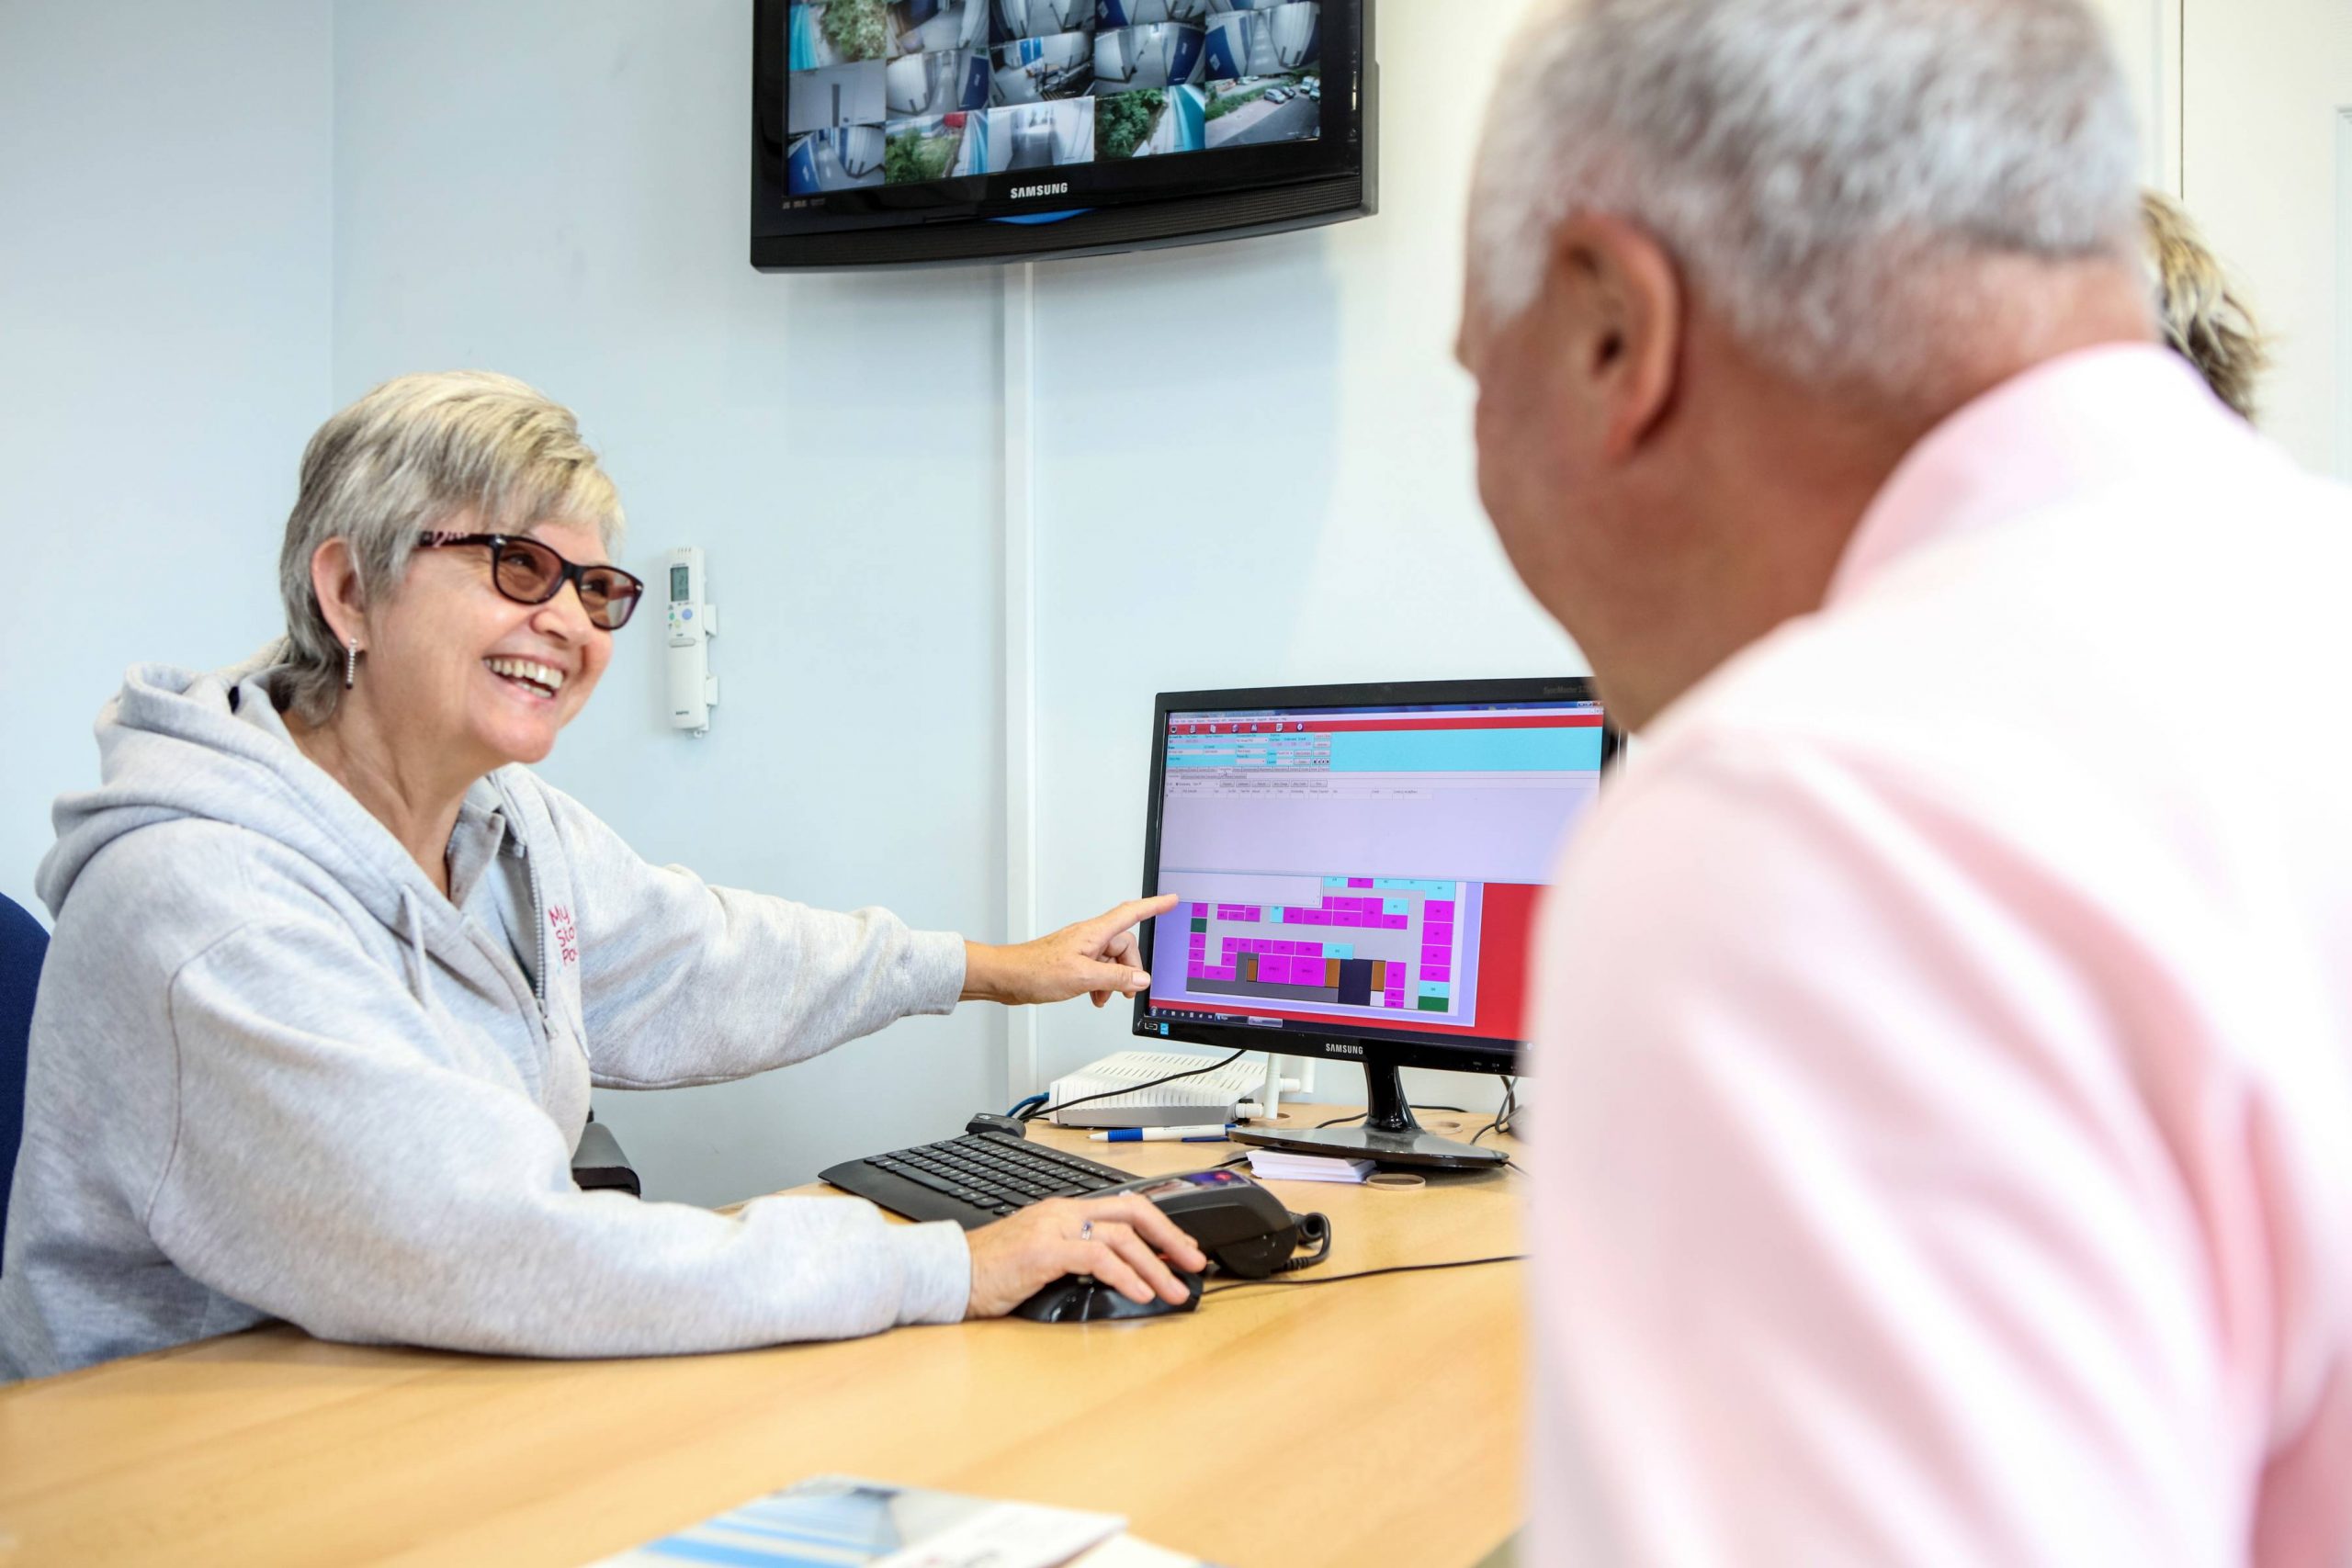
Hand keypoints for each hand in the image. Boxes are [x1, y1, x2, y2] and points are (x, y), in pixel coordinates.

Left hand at [962, 895, 1180, 1006]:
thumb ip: (1115, 977)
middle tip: (1129, 989)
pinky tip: (1094, 996)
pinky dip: (1101, 983)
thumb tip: (1141, 979)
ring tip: (1106, 996)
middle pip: (1125, 945)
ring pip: (1111, 960)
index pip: (1131, 913)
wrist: (1007, 977)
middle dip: (1131, 968)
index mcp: (1094, 933)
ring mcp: (1081, 949)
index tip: (1171, 900)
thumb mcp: (1083, 977)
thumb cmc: (1035, 970)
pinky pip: (1098, 969)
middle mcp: (1089, 937)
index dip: (1154, 906)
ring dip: (1114, 979)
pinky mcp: (1073, 962)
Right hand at [965, 1194, 1209, 1317]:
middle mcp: (1063, 1212)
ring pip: (1122, 1237)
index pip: (1126, 1208)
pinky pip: (1097, 1258)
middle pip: (1134, 1214)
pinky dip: (1126, 1275)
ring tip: (1175, 1291)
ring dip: (1157, 1266)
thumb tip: (1121, 1278)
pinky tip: (1141, 1293)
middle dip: (1171, 1238)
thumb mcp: (1043, 1260)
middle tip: (1196, 1264)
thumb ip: (1077, 1260)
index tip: (1184, 1250)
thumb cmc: (990, 1274)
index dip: (1162, 1227)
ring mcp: (1053, 1228)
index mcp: (1065, 1212)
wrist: (949, 1275)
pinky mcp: (1044, 1251)